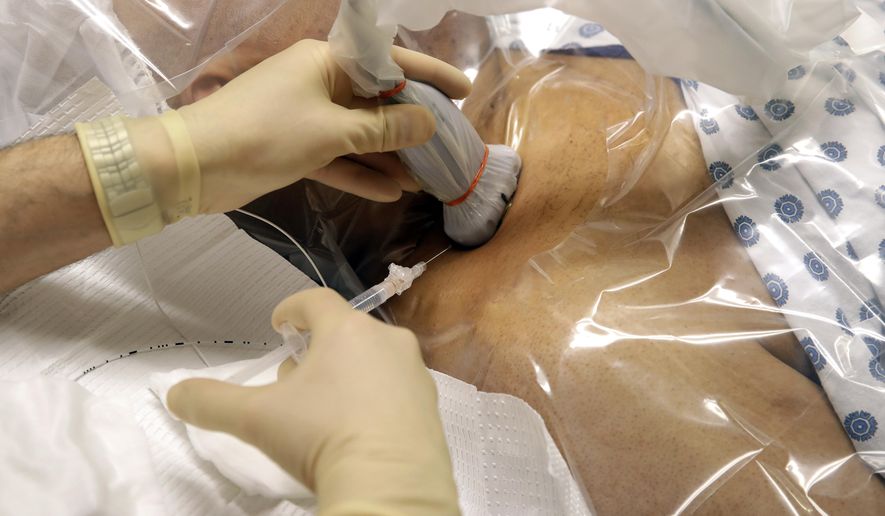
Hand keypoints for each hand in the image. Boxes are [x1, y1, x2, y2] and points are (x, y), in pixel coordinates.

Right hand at [166, 289, 458, 514]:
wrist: (392, 487)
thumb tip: (174, 394)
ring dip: (347, 372)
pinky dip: (375, 398)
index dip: (292, 308)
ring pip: (373, 359)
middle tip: (293, 379)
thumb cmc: (322, 436)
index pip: (316, 300)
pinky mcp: (430, 406)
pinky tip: (359, 428)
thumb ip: (211, 402)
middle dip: (317, 350)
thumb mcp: (256, 419)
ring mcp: (415, 373)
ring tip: (324, 407)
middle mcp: (387, 341)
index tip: (279, 324)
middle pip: (345, 332)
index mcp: (347, 330)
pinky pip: (396, 389)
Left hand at [178, 39, 471, 212]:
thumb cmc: (265, 132)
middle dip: (411, 127)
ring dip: (388, 157)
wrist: (195, 165)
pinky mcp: (294, 148)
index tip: (463, 91)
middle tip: (448, 146)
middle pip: (377, 102)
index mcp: (327, 62)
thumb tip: (427, 123)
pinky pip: (337, 157)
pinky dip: (360, 173)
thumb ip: (383, 129)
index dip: (429, 75)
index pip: (389, 63)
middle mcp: (320, 84)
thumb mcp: (332, 130)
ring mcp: (306, 117)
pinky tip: (391, 193)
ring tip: (425, 179)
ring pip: (359, 135)